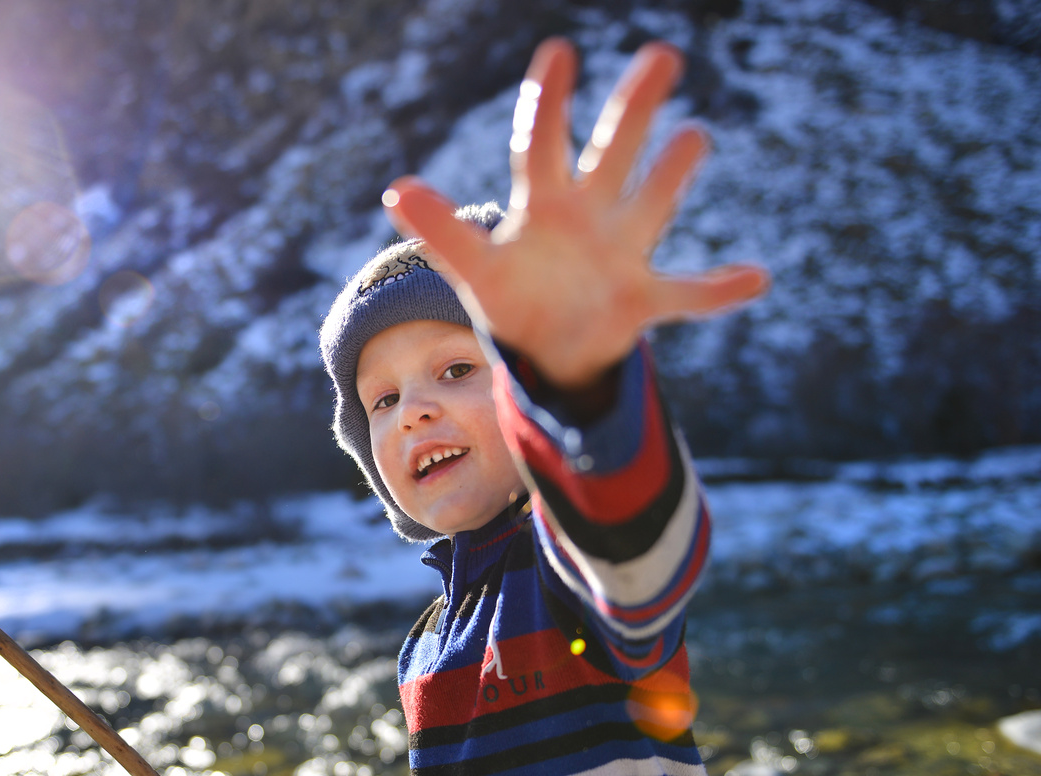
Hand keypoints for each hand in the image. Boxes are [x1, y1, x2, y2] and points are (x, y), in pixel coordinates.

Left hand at [382, 38, 769, 389]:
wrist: (547, 348)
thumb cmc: (513, 297)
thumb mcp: (474, 268)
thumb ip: (442, 232)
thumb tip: (395, 189)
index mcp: (543, 205)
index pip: (541, 144)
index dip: (546, 102)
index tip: (558, 52)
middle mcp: (589, 215)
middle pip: (611, 152)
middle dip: (633, 108)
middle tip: (661, 55)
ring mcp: (621, 253)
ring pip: (651, 206)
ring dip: (671, 176)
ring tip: (695, 137)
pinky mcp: (643, 298)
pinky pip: (687, 294)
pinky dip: (719, 289)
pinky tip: (756, 277)